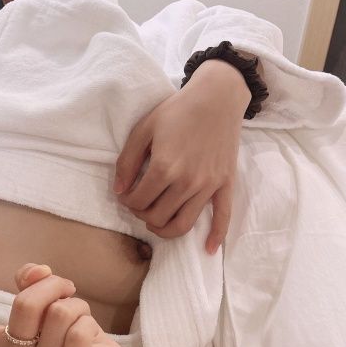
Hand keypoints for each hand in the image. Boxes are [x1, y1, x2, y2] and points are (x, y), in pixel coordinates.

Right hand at [0, 262, 139, 346]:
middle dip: (56, 286)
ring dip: (80, 307)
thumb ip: (37, 283)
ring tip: (82, 327)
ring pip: (62, 312)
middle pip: (27, 303)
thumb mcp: (55, 305)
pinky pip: (79, 331)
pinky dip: (92, 326)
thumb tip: (31, 272)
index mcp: (1, 346)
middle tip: (69, 292)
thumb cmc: (77, 340)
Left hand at [113, 60, 249, 253]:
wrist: (217, 97)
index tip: (127, 194)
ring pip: (183, 224)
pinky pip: (223, 218)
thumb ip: (127, 161)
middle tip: (140, 204)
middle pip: (158, 216)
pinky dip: (215, 237)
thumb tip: (119, 191)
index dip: (127, 201)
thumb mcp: (143, 128)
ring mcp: (208, 186)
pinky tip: (207, 249)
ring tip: (156, 220)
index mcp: (164, 168)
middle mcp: (187, 182)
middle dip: (142, 215)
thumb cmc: (178, 110)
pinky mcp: (225, 185)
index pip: (138, 201)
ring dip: (165, 228)